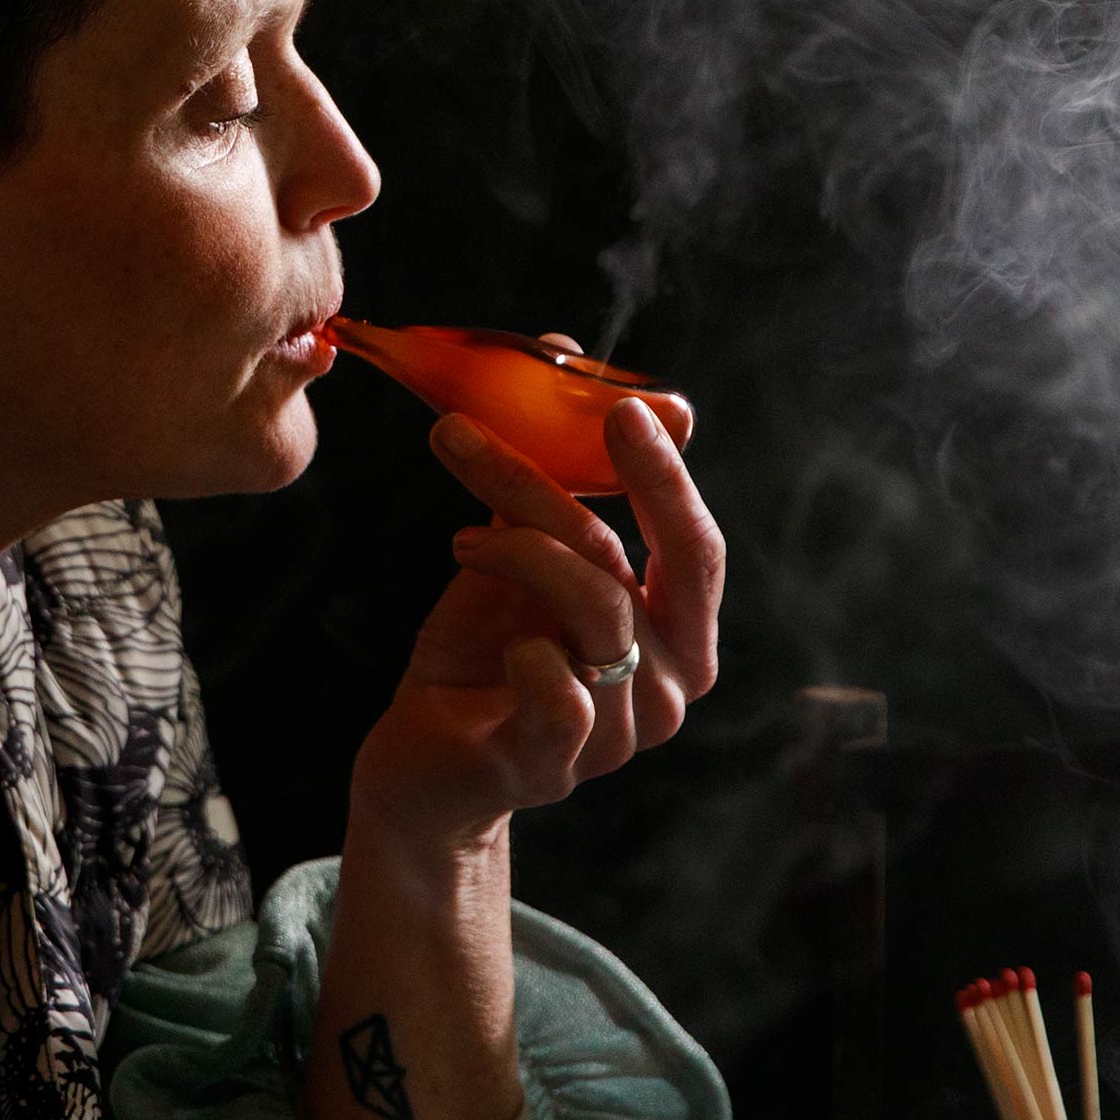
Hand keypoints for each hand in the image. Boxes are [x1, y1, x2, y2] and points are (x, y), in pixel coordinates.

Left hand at [350, 350, 724, 847]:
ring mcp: (618, 734)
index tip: (623, 406)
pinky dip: (534, 658)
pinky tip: (502, 638)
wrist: (423, 763)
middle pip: (650, 566)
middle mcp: (667, 686)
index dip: (668, 477)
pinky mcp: (552, 768)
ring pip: (595, 607)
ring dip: (525, 544)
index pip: (697, 549)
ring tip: (465, 533)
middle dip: (612, 486)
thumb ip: (550, 472)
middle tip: (544, 423)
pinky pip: (564, 703)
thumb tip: (561, 351)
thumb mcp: (518, 551)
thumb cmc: (484, 650)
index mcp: (677, 634)